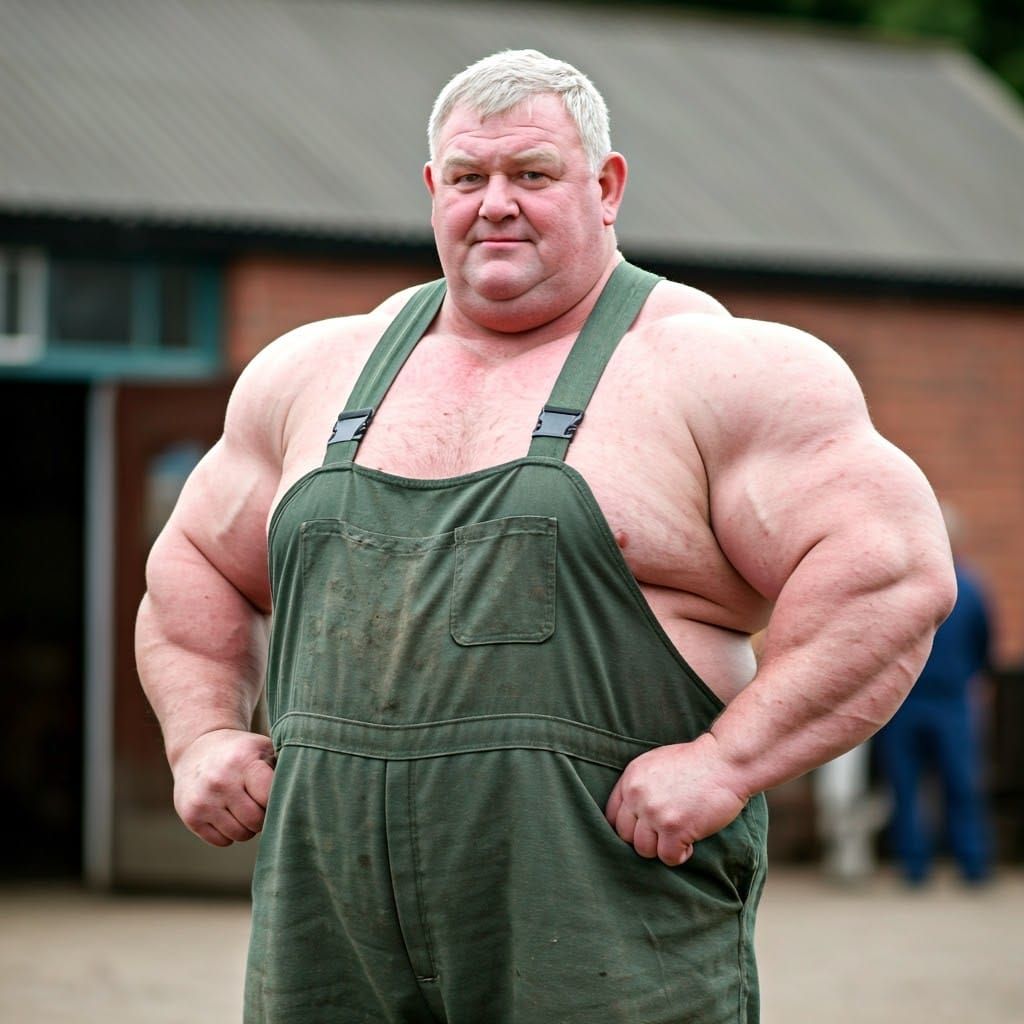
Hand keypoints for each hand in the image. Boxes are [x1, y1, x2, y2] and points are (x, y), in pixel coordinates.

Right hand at [172, 729, 275, 846]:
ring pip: (240, 834)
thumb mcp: (263, 749)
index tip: (277, 794)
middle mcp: (221, 781)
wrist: (198, 749)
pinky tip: (227, 814)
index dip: (277, 800)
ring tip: (245, 808)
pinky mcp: (190, 816)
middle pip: (256, 821)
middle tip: (261, 804)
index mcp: (243, 761)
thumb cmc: (242, 752)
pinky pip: (221, 841)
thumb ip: (283, 769)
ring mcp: (203, 800)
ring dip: (247, 827)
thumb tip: (307, 795)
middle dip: (263, 817)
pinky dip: (229, 833)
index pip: (269, 797)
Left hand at [604, 732, 746, 865]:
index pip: (611, 815)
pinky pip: (668, 857)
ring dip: (662, 848)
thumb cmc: (696, 763)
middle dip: (645, 838)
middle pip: (625, 835)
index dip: (628, 827)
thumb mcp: (656, 764)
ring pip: (644, 850)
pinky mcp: (674, 829)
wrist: (725, 761)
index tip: (643, 830)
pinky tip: (690, 842)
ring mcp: (654, 812)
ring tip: (678, 837)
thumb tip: (631, 815)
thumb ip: (639, 787)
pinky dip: (680, 855)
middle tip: (664, 834)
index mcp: (630, 778)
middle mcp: (637, 795)